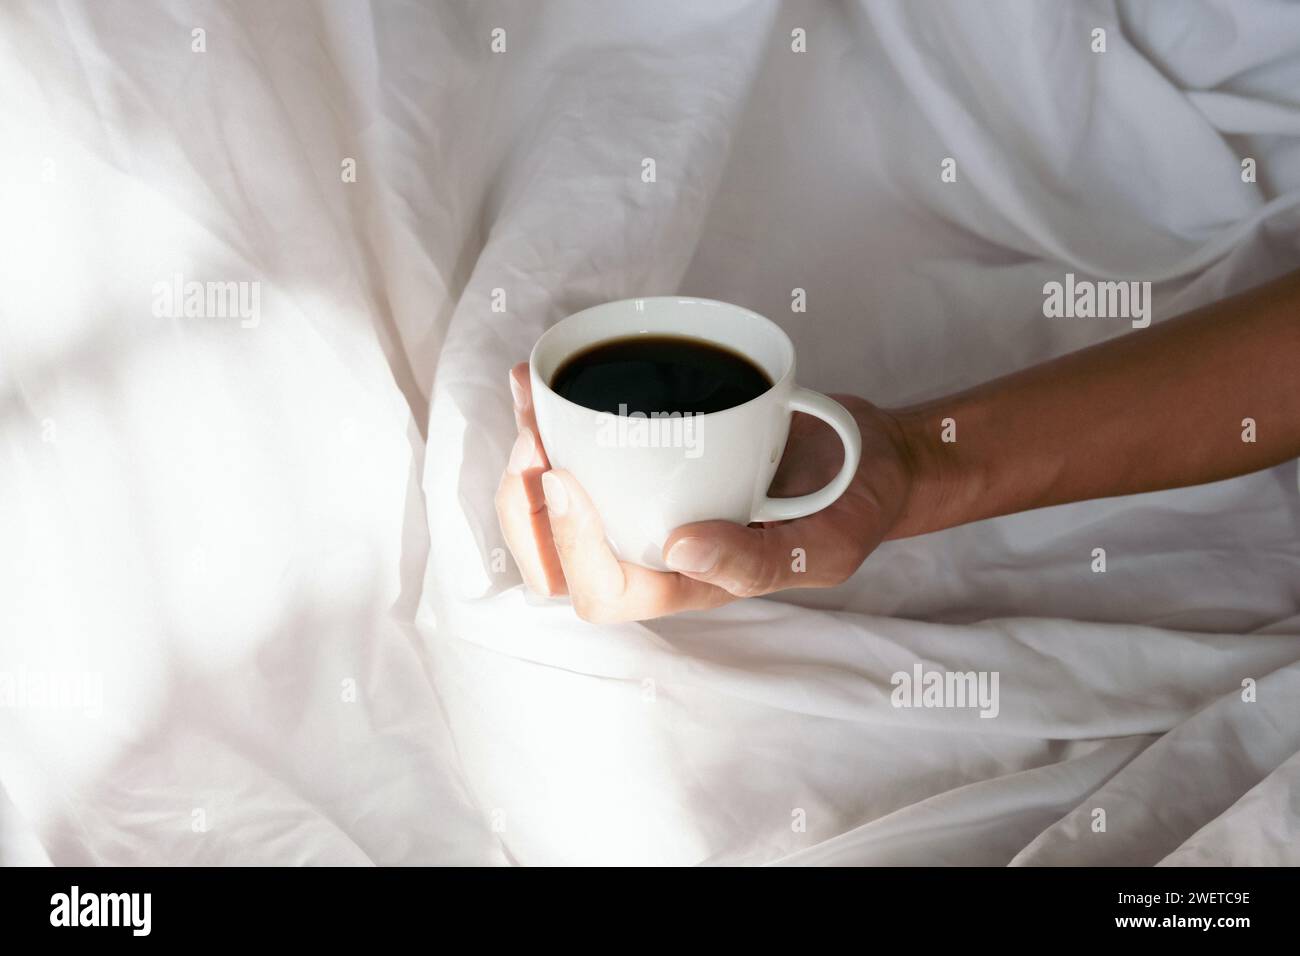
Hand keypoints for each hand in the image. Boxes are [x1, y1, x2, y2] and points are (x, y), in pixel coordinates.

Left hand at [495, 362, 914, 621]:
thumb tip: (681, 549)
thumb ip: (759, 560)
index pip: (603, 592)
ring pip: (551, 507)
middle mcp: (651, 549)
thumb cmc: (848, 511)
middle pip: (554, 560)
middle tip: (534, 442)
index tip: (566, 476)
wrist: (864, 459)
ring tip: (529, 398)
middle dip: (524, 504)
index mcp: (685, 585)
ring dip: (525, 455)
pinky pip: (578, 452)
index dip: (570, 545)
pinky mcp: (643, 460)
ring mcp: (643, 505)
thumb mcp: (825, 546)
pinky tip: (537, 379)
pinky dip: (548, 418)